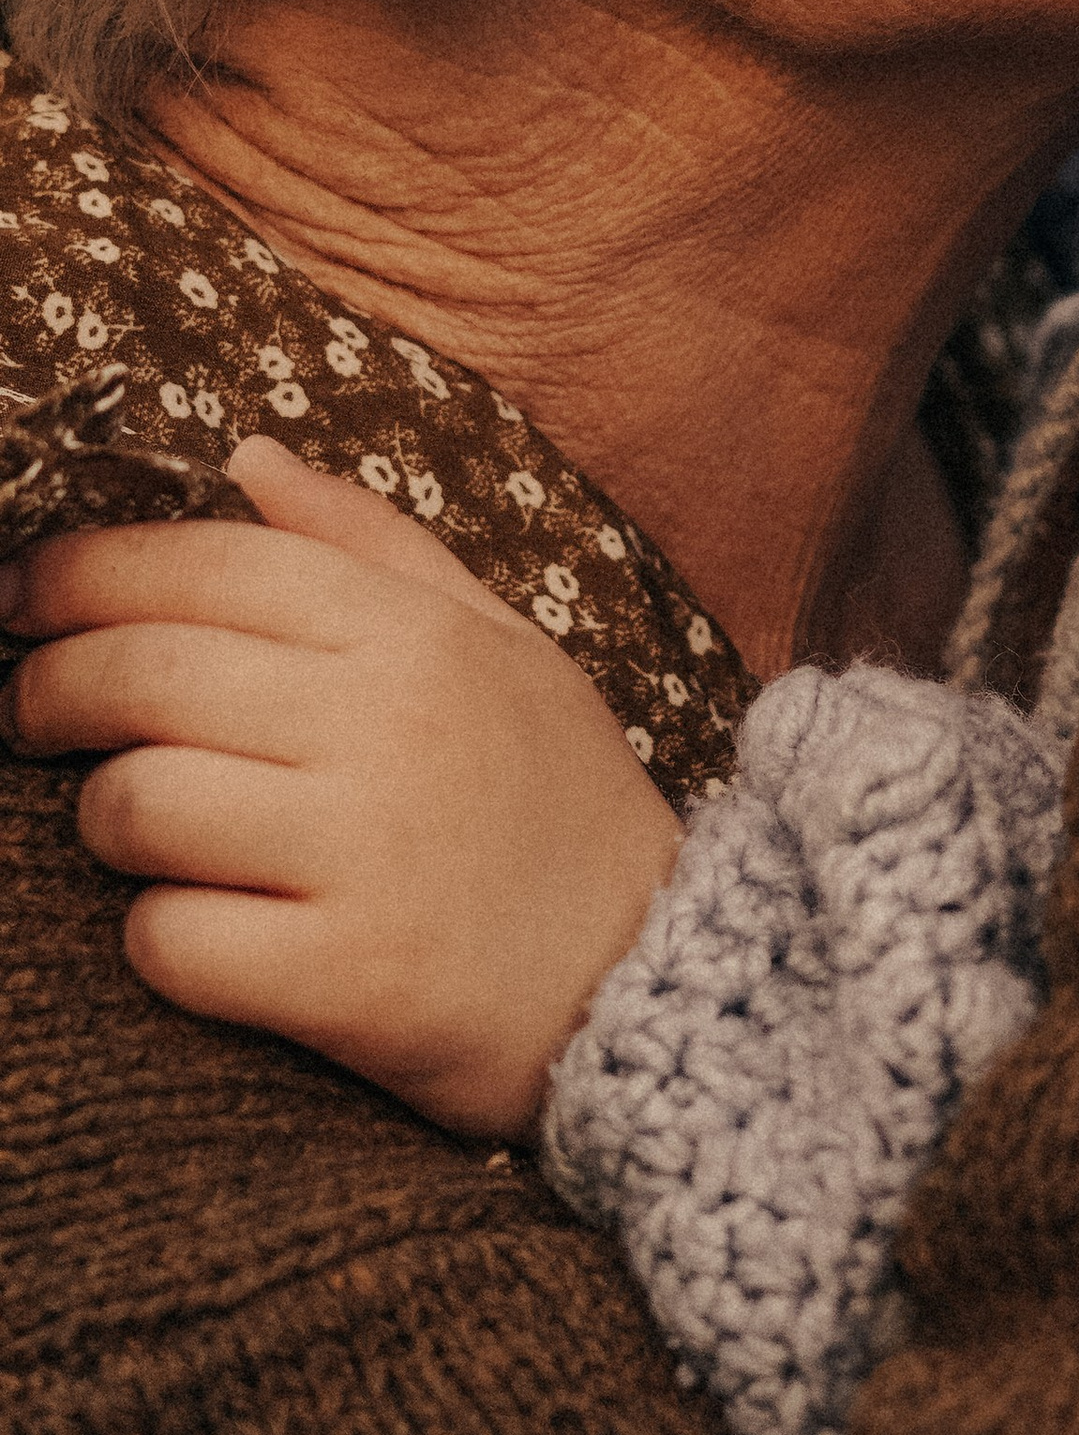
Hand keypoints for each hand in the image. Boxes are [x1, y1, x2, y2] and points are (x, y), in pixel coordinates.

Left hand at [0, 439, 679, 1140]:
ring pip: (135, 807)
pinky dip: (159, 940)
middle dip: (48, 690)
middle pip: (140, 675)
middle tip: (32, 713)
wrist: (658, 978)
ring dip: (107, 820)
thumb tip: (244, 457)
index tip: (22, 594)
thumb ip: (372, 544)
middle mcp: (389, 725)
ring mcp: (368, 852)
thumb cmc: (557, 803)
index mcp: (416, 633)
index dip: (82, 570)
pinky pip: (170, 942)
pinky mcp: (349, 976)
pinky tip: (202, 930)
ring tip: (137, 828)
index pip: (206, 562)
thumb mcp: (498, 642)